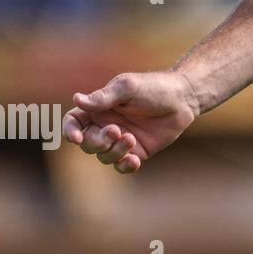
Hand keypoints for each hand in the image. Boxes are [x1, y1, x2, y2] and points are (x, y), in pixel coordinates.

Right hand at [64, 71, 199, 173]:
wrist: (183, 99)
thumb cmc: (154, 87)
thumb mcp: (128, 88)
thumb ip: (104, 97)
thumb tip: (77, 99)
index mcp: (99, 108)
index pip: (73, 122)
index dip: (69, 131)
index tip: (76, 138)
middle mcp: (106, 125)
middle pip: (88, 143)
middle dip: (98, 141)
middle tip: (116, 131)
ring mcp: (121, 140)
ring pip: (104, 156)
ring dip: (114, 151)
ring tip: (131, 139)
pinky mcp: (137, 152)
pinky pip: (122, 166)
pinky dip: (125, 166)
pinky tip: (134, 160)